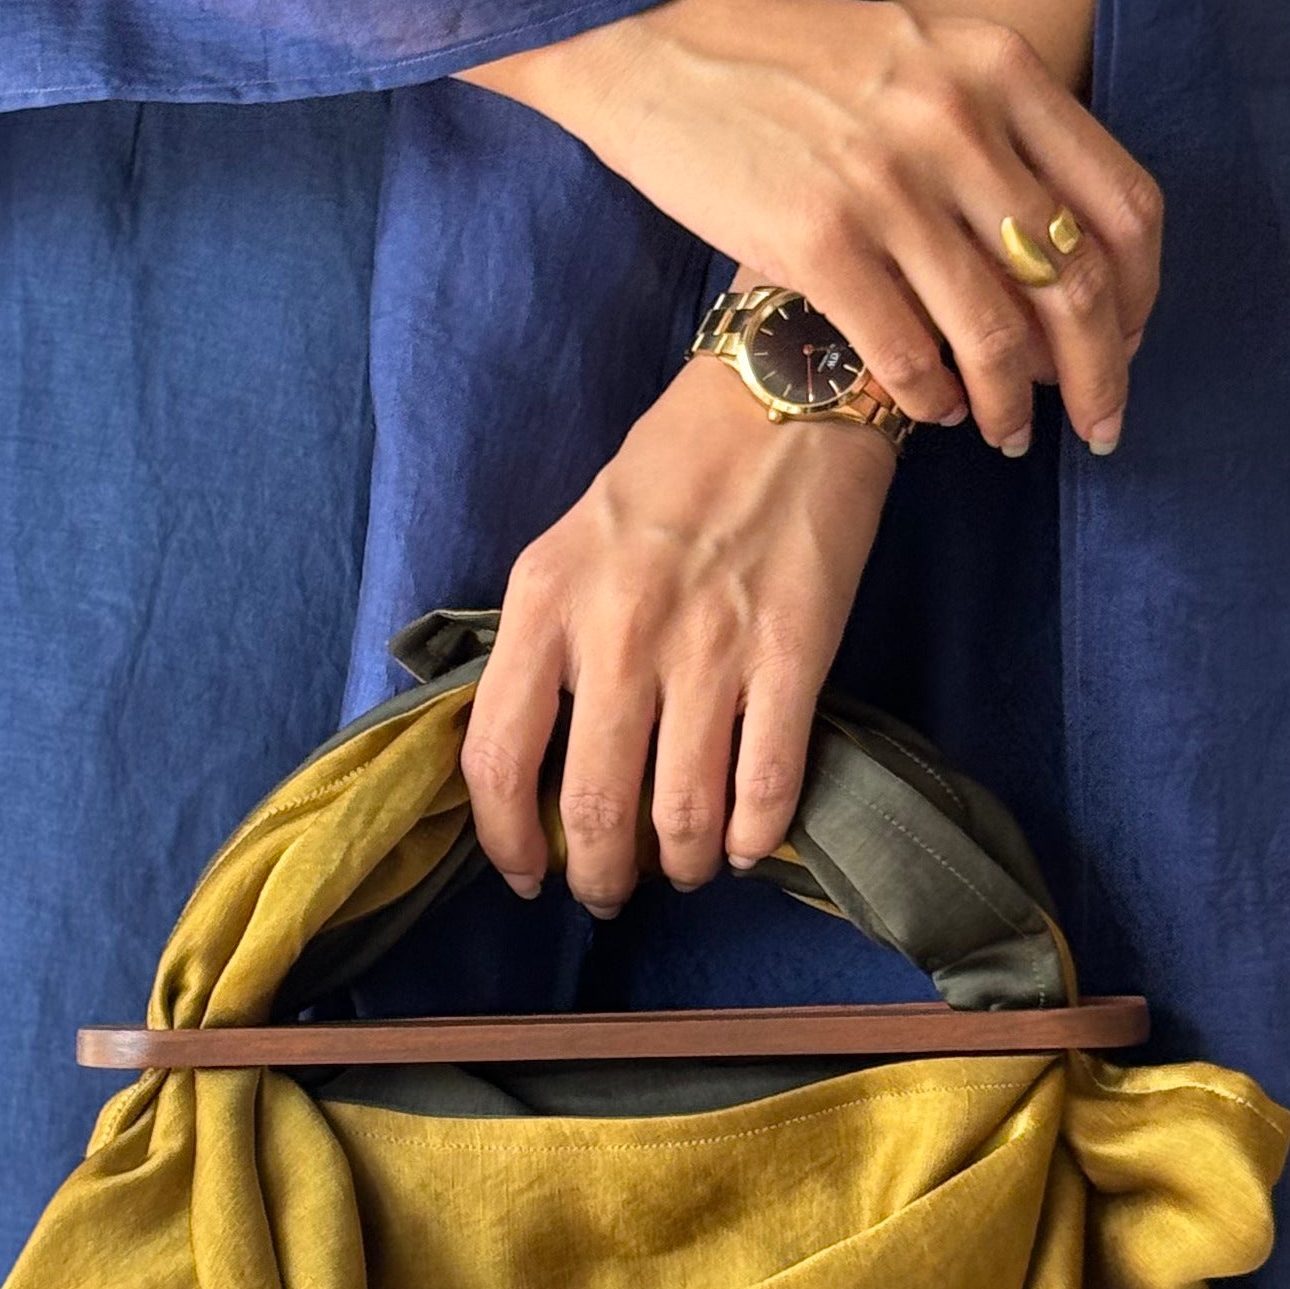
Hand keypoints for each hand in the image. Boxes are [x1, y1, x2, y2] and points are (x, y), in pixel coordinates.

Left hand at [461, 357, 895, 907]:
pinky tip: (750, 844)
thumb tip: (544, 759)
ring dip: (683, 865)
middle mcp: (618, 633)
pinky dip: (756, 840)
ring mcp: (709, 650)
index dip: (506, 841)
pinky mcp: (793, 656)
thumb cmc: (670, 470)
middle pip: (594, 809)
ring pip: (683, 817)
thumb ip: (549, 642)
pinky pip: (767, 788)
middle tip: (613, 889)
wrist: (781, 398)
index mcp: (546, 601)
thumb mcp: (571, 543)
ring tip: (686, 867)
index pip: (496, 758)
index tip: (528, 871)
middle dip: (602, 876)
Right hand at [464, 0, 1159, 457]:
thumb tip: (1060, 267)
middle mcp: (959, 120)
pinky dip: (932, 400)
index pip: (1123, 204)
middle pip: (1077, 283)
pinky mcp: (817, 236)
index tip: (1129, 343)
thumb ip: (999, 133)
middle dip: (1100, 375)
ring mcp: (888, 180)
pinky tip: (931, 412)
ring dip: (1013, 403)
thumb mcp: (923, 57)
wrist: (656, 37)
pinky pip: (906, 352)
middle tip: (1098, 426)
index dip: (1143, 295)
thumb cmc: (793, 63)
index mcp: (1001, 68)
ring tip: (1009, 433)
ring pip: (997, 332)